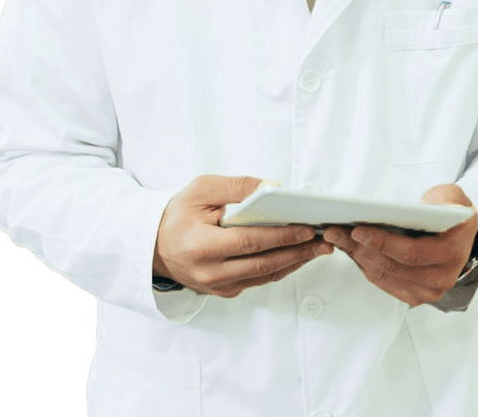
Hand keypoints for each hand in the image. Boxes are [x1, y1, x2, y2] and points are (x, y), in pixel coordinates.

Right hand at [153, 175, 333, 297]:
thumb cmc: (177, 214)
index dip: (281, 236)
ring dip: (295, 262)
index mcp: (201, 246)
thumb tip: (272, 188)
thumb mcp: (201, 189)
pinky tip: (296, 255)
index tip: (306, 227)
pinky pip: (258, 280)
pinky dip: (279, 267)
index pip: (250, 241)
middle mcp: (210, 272)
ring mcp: (218, 286)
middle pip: (263, 263)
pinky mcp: (224, 291)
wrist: (154, 244)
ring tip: (318, 248)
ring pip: (265, 275)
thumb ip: (237, 186)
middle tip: (323, 240)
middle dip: (298, 252)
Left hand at [322, 184, 477, 307]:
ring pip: (383, 274)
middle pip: (392, 265)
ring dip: (356, 255)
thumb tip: (417, 208)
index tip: (358, 230)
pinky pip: (383, 281)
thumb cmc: (453, 213)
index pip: (411, 253)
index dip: (382, 242)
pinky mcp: (414, 294)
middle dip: (360, 247)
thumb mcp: (453, 197)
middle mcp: (441, 277)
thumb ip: (441, 200)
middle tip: (336, 231)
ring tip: (336, 237)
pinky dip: (363, 265)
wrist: (461, 235)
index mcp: (452, 252)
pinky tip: (349, 249)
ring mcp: (427, 290)